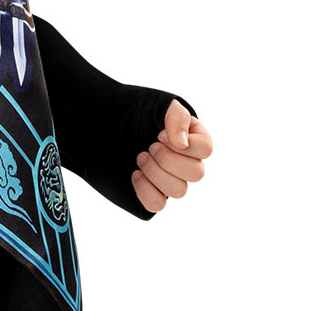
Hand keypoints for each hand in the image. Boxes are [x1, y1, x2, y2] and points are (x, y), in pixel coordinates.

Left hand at [132, 99, 212, 213]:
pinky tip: (135, 174)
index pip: (205, 150)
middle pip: (196, 174)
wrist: (105, 126)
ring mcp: (170, 180)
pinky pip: (158, 205)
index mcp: (193, 139)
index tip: (160, 134)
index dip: (184, 145)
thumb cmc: (136, 113)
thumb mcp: (159, 105)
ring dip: (156, 173)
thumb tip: (182, 143)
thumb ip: (177, 118)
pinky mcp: (152, 194)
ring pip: (179, 191)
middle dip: (168, 159)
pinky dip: (145, 190)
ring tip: (140, 157)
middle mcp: (186, 162)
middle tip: (149, 146)